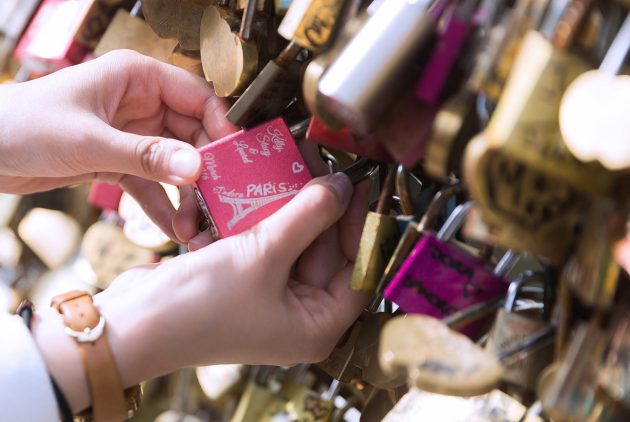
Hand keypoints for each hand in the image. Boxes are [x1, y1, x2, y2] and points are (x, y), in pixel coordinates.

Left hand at [0, 49, 237, 240]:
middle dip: (204, 173)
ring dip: (186, 197)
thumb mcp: (89, 141)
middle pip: (192, 136)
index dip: (221, 128)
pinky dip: (162, 206)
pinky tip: (174, 230)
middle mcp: (140, 104)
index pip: (198, 97)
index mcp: (137, 78)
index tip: (236, 161)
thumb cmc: (22, 127)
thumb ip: (146, 156)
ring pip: (175, 165)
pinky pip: (151, 185)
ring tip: (194, 227)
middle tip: (219, 204)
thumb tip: (195, 168)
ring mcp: (132, 135)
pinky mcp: (120, 162)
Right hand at [33, 172, 371, 411]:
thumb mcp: (263, 254)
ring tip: (299, 163)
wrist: (134, 322)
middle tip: (325, 164)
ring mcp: (272, 299)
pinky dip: (269, 219)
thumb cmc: (201, 304)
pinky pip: (269, 245)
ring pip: (296, 244)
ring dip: (295, 207)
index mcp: (316, 326)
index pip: (357, 271)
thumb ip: (308, 216)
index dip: (360, 226)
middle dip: (323, 208)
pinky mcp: (247, 283)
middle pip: (327, 253)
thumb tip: (343, 185)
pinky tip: (271, 185)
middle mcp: (299, 315)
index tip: (359, 185)